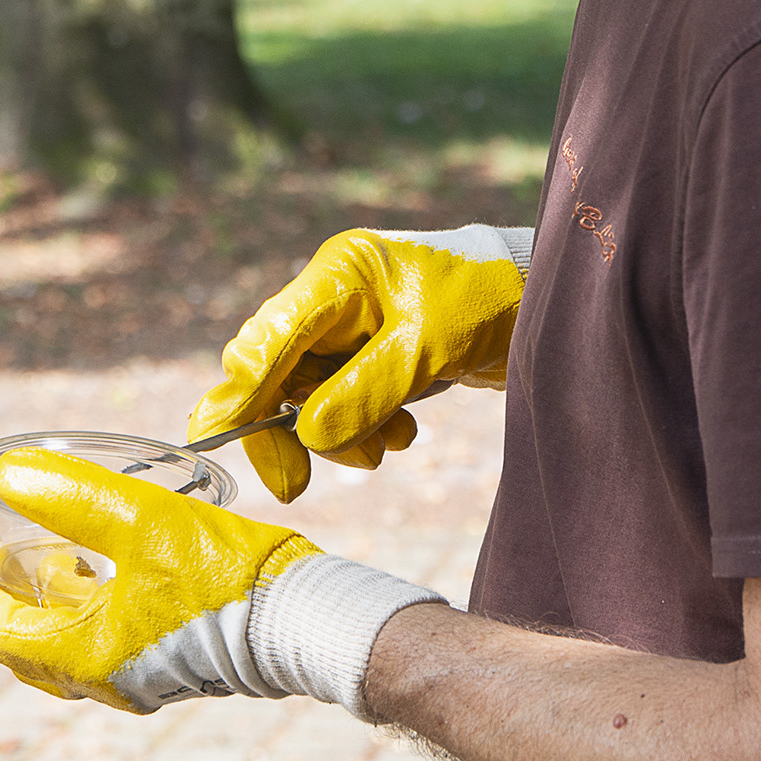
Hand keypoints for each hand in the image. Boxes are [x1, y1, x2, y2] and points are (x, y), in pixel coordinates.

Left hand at [0, 448, 441, 713]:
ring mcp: (137, 673)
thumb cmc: (226, 575)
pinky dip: (78, 601)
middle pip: (21, 644)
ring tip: (25, 547)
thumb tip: (9, 472)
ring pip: (61, 642)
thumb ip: (73, 497)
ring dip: (35, 599)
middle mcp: (104, 677)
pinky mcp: (167, 660)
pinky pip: (99, 636)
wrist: (308, 620)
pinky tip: (91, 560)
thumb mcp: (141, 521)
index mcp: (85, 655)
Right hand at [187, 225, 530, 499]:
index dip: (237, 395)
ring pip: (309, 397)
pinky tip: (403, 429)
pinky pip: (343, 403)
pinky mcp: (371, 356)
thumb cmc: (488, 301)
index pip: (265, 339)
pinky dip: (364, 428)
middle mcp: (333, 299)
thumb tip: (309, 436)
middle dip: (291, 428)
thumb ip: (365, 392)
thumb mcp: (428, 347)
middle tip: (295, 484)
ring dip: (340, 433)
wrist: (542, 301)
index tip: (217, 445)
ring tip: (391, 442)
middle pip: (274, 373)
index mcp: (337, 276)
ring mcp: (351, 328)